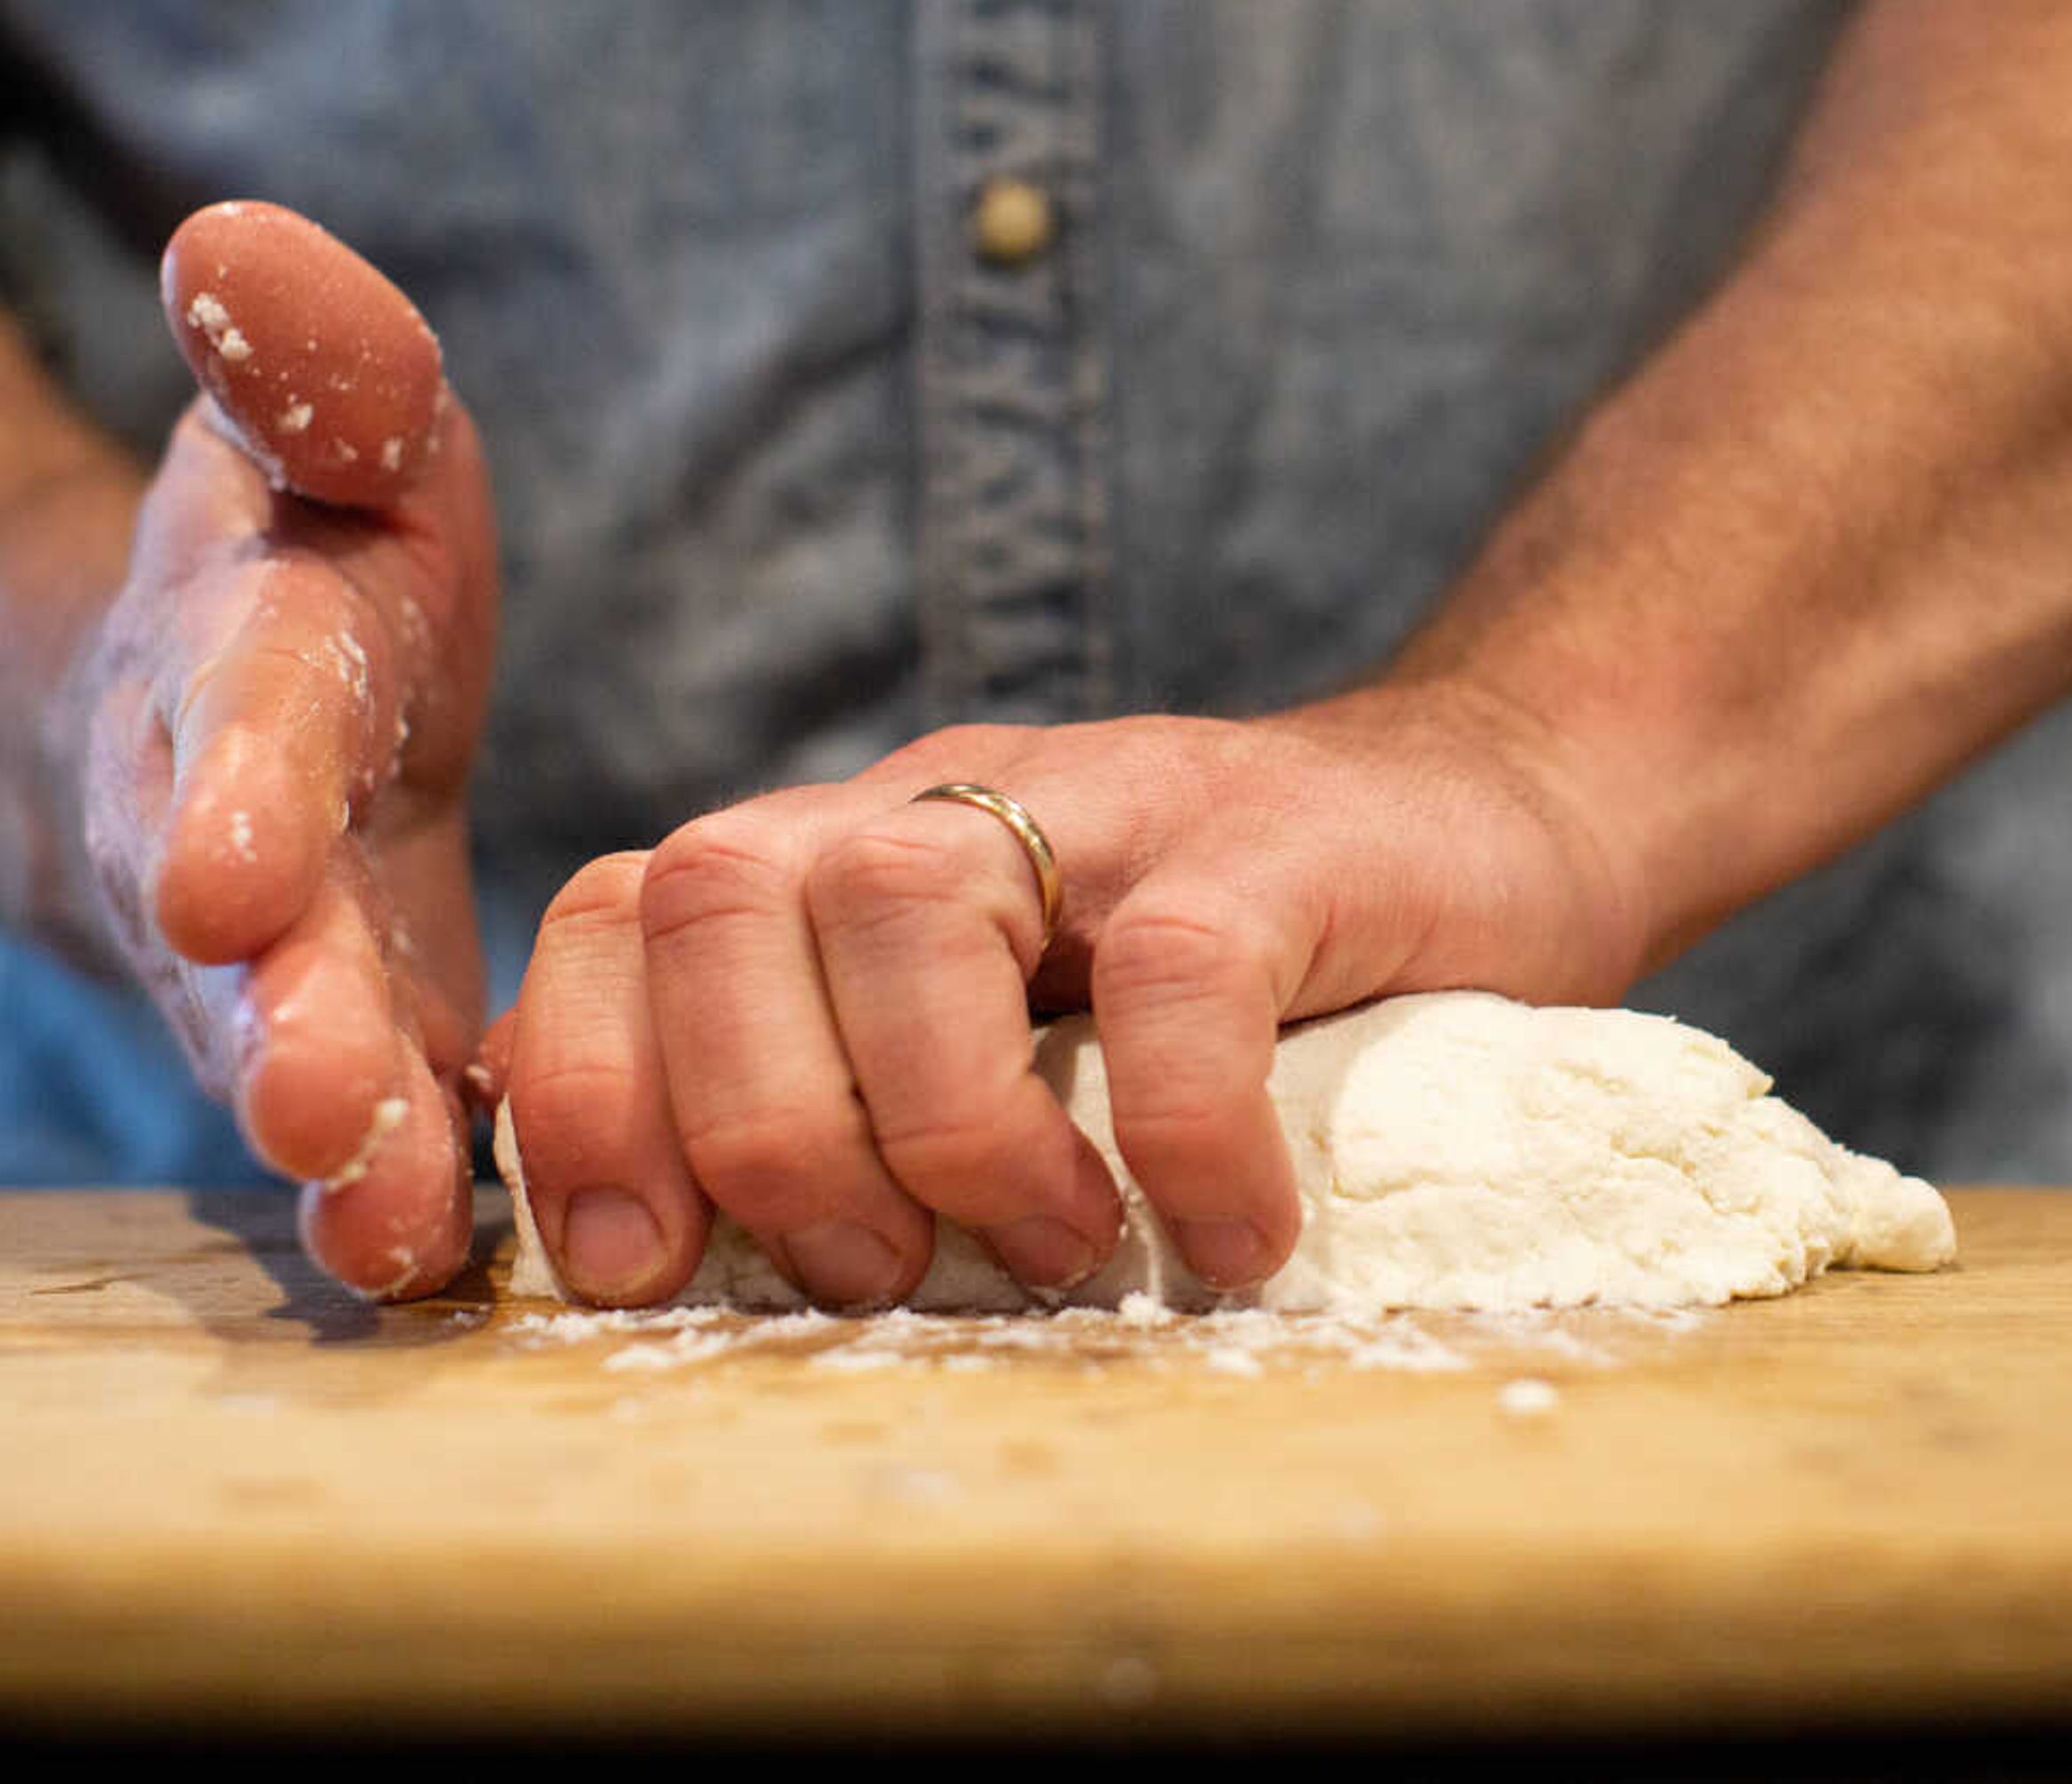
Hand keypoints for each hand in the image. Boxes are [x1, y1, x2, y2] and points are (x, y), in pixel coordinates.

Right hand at [65, 202, 499, 1297]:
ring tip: (381, 1218)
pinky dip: (389, 1193)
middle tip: (309, 1093)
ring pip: (280, 1058)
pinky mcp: (343, 1050)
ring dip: (329, 1138)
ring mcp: (271, 966)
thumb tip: (238, 237)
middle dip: (267, 1010)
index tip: (221, 871)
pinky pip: (358, 1129)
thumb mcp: (334, 431)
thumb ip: (311, 361)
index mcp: (240, 659)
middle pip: (237, 933)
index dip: (228, 792)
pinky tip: (433, 1263)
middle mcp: (225, 833)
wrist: (257, 710)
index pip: (233, 718)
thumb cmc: (327, 549)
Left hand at [488, 686, 1644, 1307]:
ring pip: (902, 906)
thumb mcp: (1009, 1023)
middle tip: (879, 1269)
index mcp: (847, 853)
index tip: (637, 1268)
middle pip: (714, 891)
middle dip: (752, 1126)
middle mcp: (947, 802)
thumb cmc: (1229, 980)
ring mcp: (1113, 804)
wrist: (1490, 814)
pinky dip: (1180, 1135)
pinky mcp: (1276, 841)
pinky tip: (1228, 1239)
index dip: (581, 1085)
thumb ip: (852, 1089)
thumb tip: (656, 1254)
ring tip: (1057, 1249)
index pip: (617, 907)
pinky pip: (1176, 974)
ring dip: (946, 1127)